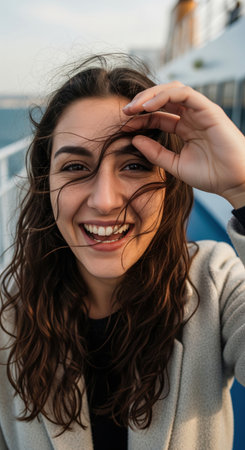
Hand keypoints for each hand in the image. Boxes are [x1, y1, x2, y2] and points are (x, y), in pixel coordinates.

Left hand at [123, 82, 244, 207]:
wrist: (233, 181)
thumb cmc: (210, 175)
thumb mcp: (175, 165)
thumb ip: (155, 153)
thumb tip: (134, 139)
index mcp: (184, 128)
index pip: (157, 116)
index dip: (139, 119)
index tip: (123, 126)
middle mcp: (191, 116)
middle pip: (161, 99)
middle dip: (140, 103)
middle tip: (124, 113)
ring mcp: (200, 111)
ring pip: (171, 90)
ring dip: (149, 96)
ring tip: (133, 108)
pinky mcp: (208, 108)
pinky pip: (184, 93)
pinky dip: (164, 96)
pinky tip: (148, 107)